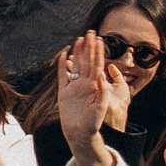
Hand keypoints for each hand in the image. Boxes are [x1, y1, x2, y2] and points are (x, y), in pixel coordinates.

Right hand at [59, 32, 121, 165]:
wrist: (79, 133)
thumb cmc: (93, 122)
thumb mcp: (101, 106)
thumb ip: (102, 90)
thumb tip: (101, 73)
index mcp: (96, 85)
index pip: (97, 64)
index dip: (98, 52)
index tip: (100, 39)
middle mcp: (85, 84)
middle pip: (87, 61)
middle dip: (89, 47)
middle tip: (91, 32)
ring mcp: (74, 87)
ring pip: (76, 65)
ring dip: (77, 53)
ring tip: (80, 40)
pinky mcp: (64, 92)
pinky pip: (63, 76)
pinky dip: (62, 65)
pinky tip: (64, 55)